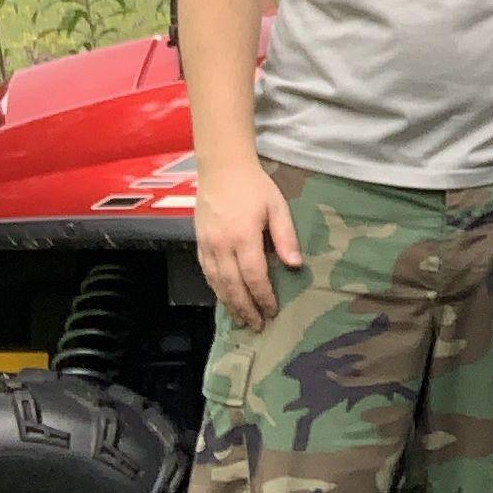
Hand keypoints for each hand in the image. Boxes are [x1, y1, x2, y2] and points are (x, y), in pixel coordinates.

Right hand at [195, 158, 297, 328]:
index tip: (272, 310)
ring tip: (241, 319)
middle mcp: (221, 245)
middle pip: (233, 286)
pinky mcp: (198, 243)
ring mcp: (207, 246)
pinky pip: (206, 273)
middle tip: (257, 325)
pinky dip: (216, 289)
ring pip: (216, 283)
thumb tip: (295, 265)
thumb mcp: (277, 206)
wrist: (221, 167)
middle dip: (245, 308)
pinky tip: (224, 298)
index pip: (254, 276)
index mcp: (243, 237)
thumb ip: (285, 237)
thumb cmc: (254, 186)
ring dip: (229, 304)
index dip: (263, 297)